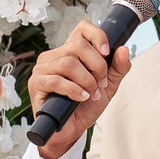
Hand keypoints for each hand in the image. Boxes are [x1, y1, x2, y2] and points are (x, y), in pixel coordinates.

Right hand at [27, 21, 132, 156]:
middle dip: (97, 66)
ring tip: (91, 94)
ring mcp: (43, 68)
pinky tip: (81, 98)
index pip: (82, 28)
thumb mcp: (108, 86)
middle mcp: (55, 55)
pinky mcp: (36, 83)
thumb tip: (123, 49)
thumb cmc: (85, 105)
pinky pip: (57, 81)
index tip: (107, 53)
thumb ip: (118, 68)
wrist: (71, 130)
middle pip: (78, 46)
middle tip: (101, 83)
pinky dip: (74, 90)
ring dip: (86, 80)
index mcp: (71, 51)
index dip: (97, 36)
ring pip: (69, 63)